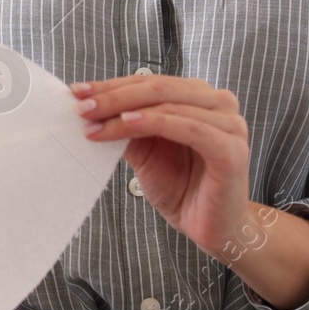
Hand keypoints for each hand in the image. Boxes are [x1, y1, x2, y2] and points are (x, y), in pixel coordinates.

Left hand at [72, 74, 250, 257]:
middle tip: (81, 106)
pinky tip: (127, 124)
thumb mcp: (145, 151)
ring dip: (125, 111)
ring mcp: (229, 124)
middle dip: (114, 96)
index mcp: (199, 96)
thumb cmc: (182, 187)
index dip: (112, 85)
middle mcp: (218, 103)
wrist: (210, 228)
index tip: (78, 91)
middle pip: (158, 87)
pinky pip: (188, 127)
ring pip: (169, 105)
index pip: (149, 81)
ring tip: (94, 120)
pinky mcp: (231, 149)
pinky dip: (155, 122)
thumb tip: (90, 105)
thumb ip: (127, 125)